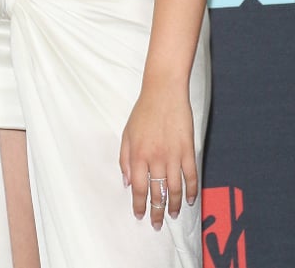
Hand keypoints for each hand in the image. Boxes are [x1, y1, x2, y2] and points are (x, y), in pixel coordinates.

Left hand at [119, 81, 197, 229]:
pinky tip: (190, 200)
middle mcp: (156, 158)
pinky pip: (192, 176)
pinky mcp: (188, 150)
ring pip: (176, 189)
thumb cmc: (143, 112)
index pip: (139, 188)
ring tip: (173, 215)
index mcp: (138, 154)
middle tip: (157, 224)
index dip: (139, 205)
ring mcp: (174, 155)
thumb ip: (125, 159)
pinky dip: (192, 191)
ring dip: (175, 206)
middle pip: (158, 193)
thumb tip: (127, 183)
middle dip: (157, 212)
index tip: (140, 216)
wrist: (164, 92)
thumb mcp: (126, 133)